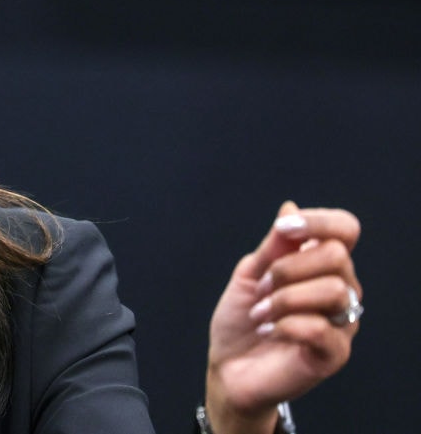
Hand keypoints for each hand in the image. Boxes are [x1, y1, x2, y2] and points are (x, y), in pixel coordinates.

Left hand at [204, 201, 361, 433]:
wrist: (229, 367)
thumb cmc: (242, 320)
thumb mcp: (250, 274)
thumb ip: (273, 245)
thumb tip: (290, 207)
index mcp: (321, 266)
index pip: (345, 229)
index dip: (318, 221)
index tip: (283, 229)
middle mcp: (340, 290)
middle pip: (337, 255)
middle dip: (288, 267)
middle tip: (261, 288)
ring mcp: (341, 323)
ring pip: (334, 290)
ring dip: (284, 298)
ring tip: (260, 312)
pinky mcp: (334, 355)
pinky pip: (321, 328)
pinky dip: (285, 325)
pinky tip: (269, 330)